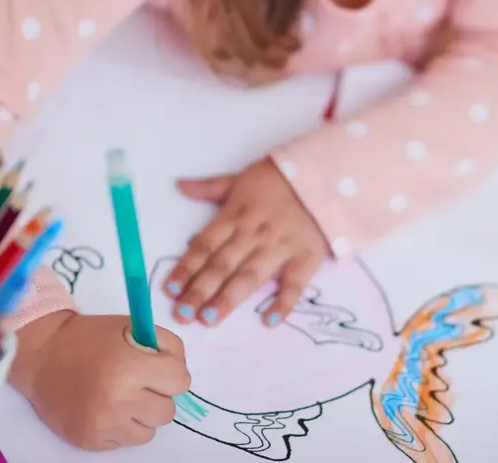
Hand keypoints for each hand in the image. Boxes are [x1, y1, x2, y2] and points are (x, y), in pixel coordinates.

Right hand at [11, 312, 190, 450]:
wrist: (43, 356)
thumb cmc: (91, 338)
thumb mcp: (132, 327)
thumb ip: (166, 345)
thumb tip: (181, 373)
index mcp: (130, 367)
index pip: (180, 382)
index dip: (173, 372)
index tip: (160, 367)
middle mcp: (118, 399)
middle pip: (168, 412)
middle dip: (160, 396)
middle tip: (142, 384)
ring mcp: (103, 424)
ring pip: (149, 432)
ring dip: (142, 416)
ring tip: (124, 397)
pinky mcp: (90, 440)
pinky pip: (124, 442)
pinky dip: (121, 427)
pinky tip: (106, 408)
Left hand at [165, 158, 328, 327]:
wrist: (328, 175)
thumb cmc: (281, 179)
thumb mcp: (242, 178)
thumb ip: (210, 187)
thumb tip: (179, 186)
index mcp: (236, 215)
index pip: (206, 244)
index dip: (187, 266)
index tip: (169, 289)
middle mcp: (254, 234)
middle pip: (223, 264)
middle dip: (200, 289)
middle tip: (181, 314)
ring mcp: (281, 247)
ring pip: (250, 276)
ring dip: (228, 298)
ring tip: (208, 319)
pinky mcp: (306, 257)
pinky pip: (295, 283)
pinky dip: (284, 302)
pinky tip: (269, 321)